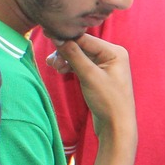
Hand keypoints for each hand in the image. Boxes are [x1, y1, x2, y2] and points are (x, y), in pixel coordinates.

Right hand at [61, 34, 135, 148]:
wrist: (116, 126)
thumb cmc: (108, 101)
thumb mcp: (89, 75)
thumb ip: (74, 55)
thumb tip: (58, 37)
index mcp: (114, 51)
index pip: (85, 38)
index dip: (66, 39)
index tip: (48, 38)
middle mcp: (111, 55)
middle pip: (81, 46)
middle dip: (65, 52)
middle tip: (52, 63)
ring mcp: (105, 65)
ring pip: (79, 56)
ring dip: (65, 59)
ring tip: (55, 67)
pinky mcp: (98, 75)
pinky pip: (81, 65)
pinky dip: (70, 66)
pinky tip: (60, 70)